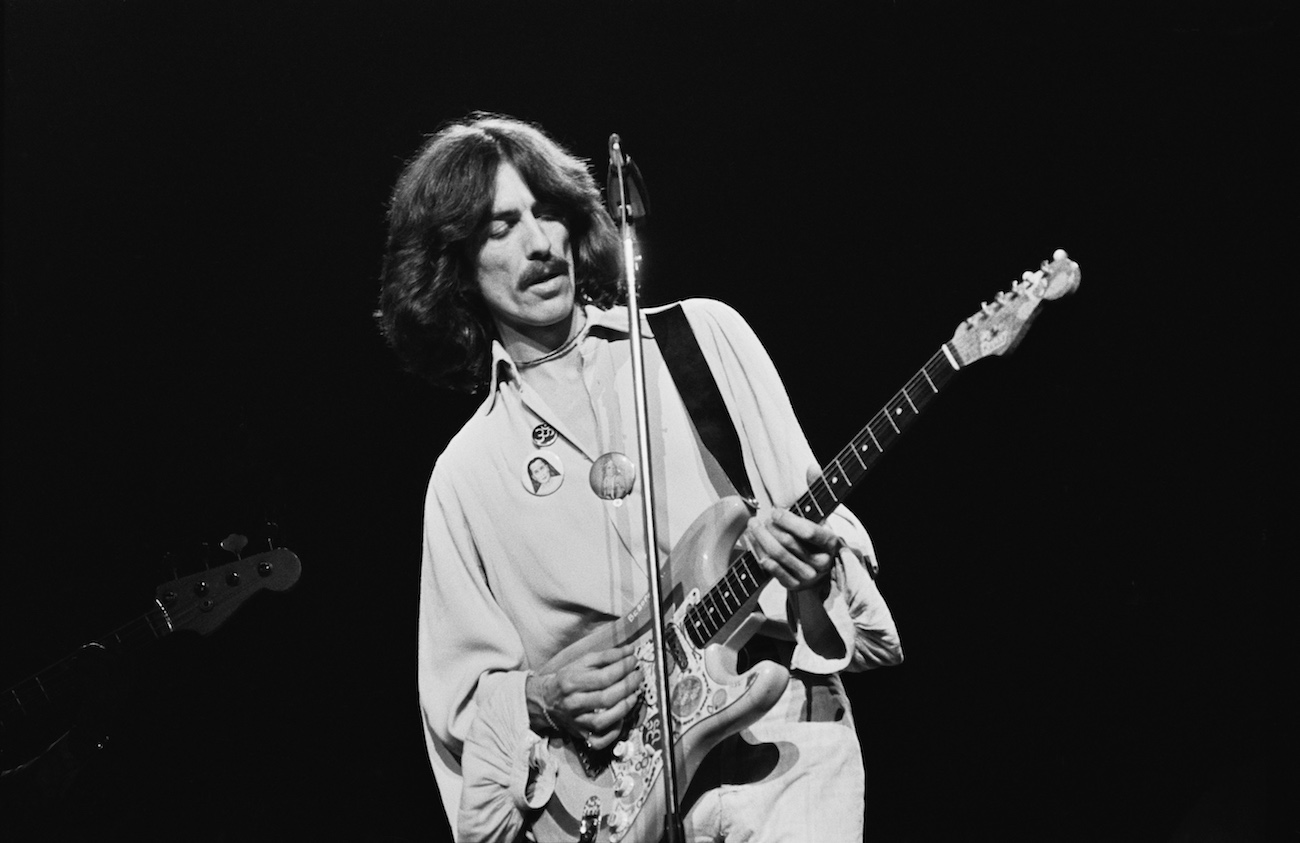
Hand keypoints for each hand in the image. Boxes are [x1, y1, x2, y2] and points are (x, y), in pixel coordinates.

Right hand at [527, 644, 642, 749]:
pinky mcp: (581, 735)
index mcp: (572, 682)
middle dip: (628, 686)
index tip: (634, 661)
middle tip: (638, 676)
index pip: (603, 677)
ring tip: (634, 695)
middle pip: (606, 698)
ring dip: (624, 708)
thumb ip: (607, 656)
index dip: (623, 669)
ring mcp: (577, 721)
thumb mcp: (582, 662)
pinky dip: (613, 732)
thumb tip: (630, 650)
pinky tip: (621, 717)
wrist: (546, 700)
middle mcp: (573, 703)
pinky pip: (599, 740)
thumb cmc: (568, 678)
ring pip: (603, 720)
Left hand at [744, 467, 844, 591]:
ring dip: (761, 539)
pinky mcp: (793, 585)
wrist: (818, 565)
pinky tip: (752, 541)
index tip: (775, 511)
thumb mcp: (819, 512)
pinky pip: (772, 570)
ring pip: (778, 555)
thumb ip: (816, 489)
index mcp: (831, 542)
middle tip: (758, 517)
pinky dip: (759, 553)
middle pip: (789, 543)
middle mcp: (822, 563)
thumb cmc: (815, 533)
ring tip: (752, 525)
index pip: (810, 532)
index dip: (790, 521)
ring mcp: (808, 576)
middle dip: (770, 528)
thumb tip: (812, 466)